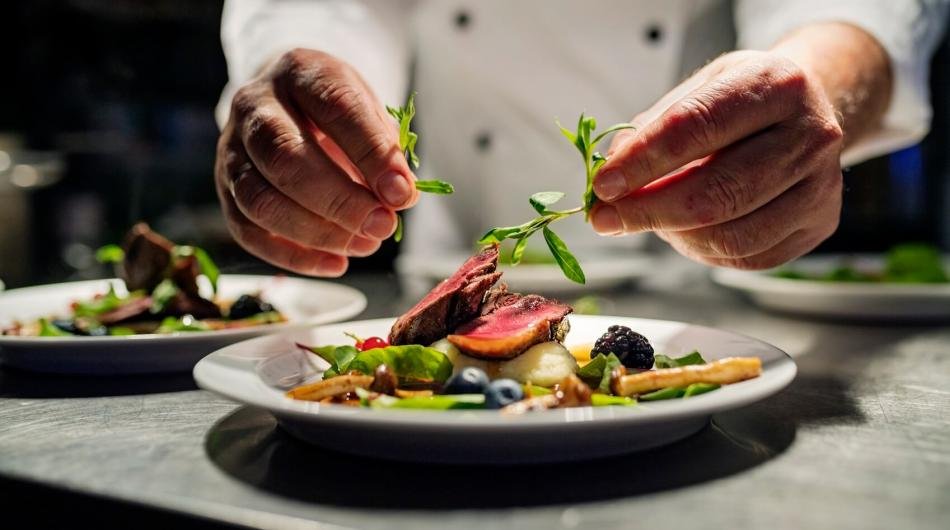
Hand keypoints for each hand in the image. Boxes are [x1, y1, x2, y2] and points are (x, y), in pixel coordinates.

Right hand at [214, 48, 417, 275]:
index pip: (334, 107)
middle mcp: (254, 106)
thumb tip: (398, 197)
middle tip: (382, 225)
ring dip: (317, 232)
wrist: (287, 103)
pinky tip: (336, 263)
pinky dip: (294, 256)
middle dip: (339, 200)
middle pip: (285, 158)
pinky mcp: (225, 189)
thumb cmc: (335, 113)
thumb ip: (383, 147)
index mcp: (299, 72)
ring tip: (365, 245)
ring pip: (260, 200)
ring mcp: (231, 149)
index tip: (402, 192)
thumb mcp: (367, 110)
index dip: (370, 153)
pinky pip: (248, 231)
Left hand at [590, 50, 844, 268]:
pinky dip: (701, 251)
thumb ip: (653, 128)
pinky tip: (682, 231)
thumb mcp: (699, 88)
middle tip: (604, 218)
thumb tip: (611, 174)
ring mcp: (821, 184)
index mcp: (776, 84)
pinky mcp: (820, 224)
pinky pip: (746, 258)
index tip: (603, 185)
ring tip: (646, 219)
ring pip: (731, 236)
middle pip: (716, 192)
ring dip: (673, 235)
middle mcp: (811, 133)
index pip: (696, 127)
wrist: (808, 110)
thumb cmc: (742, 100)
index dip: (643, 162)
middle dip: (647, 211)